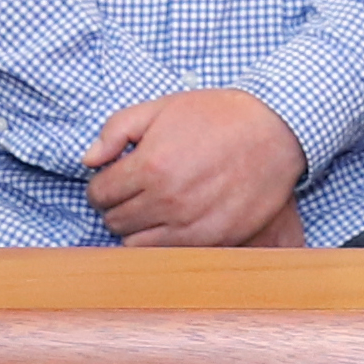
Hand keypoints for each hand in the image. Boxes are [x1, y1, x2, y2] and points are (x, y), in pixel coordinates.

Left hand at [84, 89, 308, 248]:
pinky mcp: (213, 240)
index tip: (115, 179)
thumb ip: (117, 130)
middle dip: (117, 206)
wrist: (274, 131)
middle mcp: (167, 200)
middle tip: (134, 192)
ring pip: (136, 245)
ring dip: (137, 228)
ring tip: (153, 208)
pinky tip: (173, 221)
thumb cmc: (217, 116)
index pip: (99, 194)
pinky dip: (163, 242)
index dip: (101, 185)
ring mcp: (191, 225)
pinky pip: (168, 255)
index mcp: (150, 166)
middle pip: (114, 221)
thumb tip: (89, 160)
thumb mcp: (162, 107)